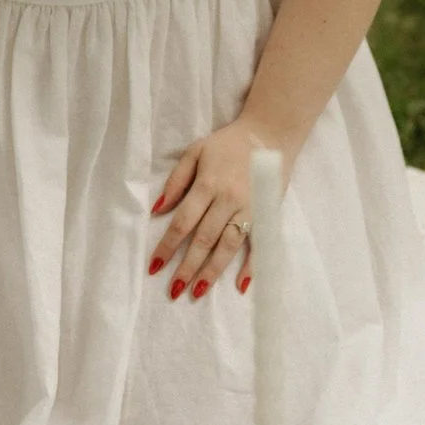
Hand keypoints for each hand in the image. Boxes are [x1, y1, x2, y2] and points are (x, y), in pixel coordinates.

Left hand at [149, 120, 284, 300]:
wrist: (270, 133)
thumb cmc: (227, 144)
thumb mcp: (195, 152)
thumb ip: (176, 181)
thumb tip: (157, 210)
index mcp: (208, 184)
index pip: (183, 222)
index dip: (168, 246)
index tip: (154, 266)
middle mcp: (229, 199)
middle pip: (205, 239)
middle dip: (188, 266)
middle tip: (174, 291)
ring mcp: (251, 208)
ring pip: (229, 245)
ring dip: (213, 270)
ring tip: (198, 291)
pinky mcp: (268, 213)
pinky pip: (260, 243)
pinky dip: (253, 265)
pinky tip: (241, 285)